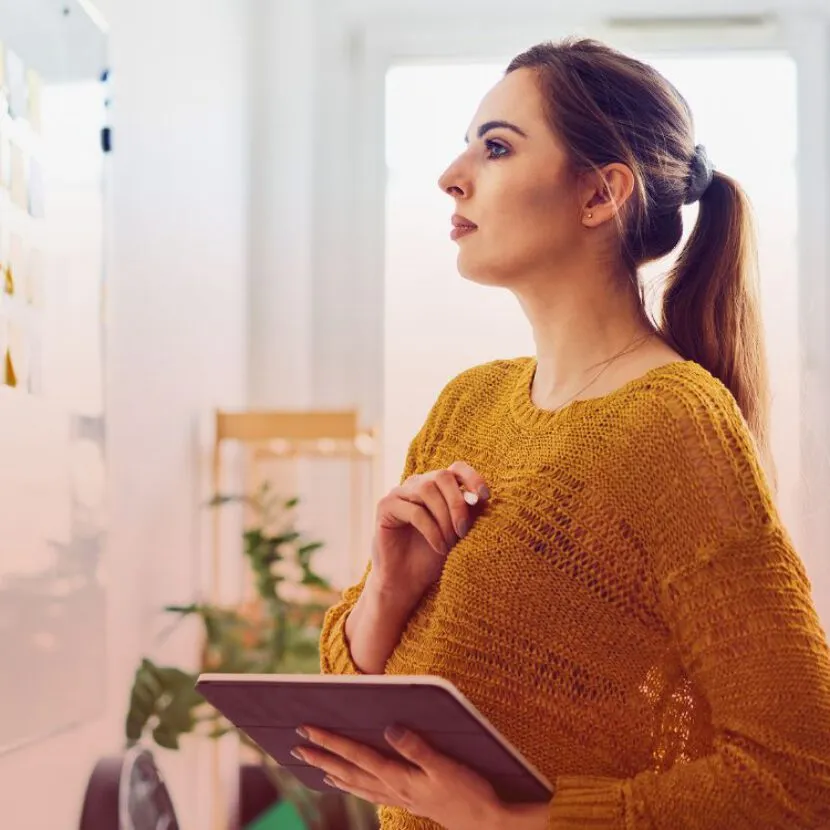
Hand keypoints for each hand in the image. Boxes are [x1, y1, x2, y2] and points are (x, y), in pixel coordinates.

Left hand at [292, 724, 507, 829]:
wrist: (487, 823)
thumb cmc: (469, 793)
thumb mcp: (445, 767)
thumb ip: (416, 747)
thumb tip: (388, 729)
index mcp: (398, 777)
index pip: (356, 755)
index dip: (331, 742)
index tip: (308, 730)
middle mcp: (392, 788)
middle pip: (349, 771)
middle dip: (322, 757)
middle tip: (296, 746)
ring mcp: (399, 797)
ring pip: (356, 784)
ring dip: (332, 772)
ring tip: (312, 765)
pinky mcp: (408, 801)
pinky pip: (369, 792)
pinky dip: (352, 785)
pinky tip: (347, 783)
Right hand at [370, 461, 490, 604]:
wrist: (408, 581)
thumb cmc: (434, 555)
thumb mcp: (458, 532)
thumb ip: (468, 512)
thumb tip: (482, 497)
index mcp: (437, 485)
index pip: (456, 468)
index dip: (472, 477)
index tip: (485, 496)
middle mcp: (417, 484)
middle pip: (442, 476)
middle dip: (457, 503)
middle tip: (464, 530)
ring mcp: (399, 492)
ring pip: (427, 490)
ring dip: (444, 518)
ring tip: (450, 542)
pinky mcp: (385, 506)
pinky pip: (414, 511)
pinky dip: (431, 530)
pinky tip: (439, 547)